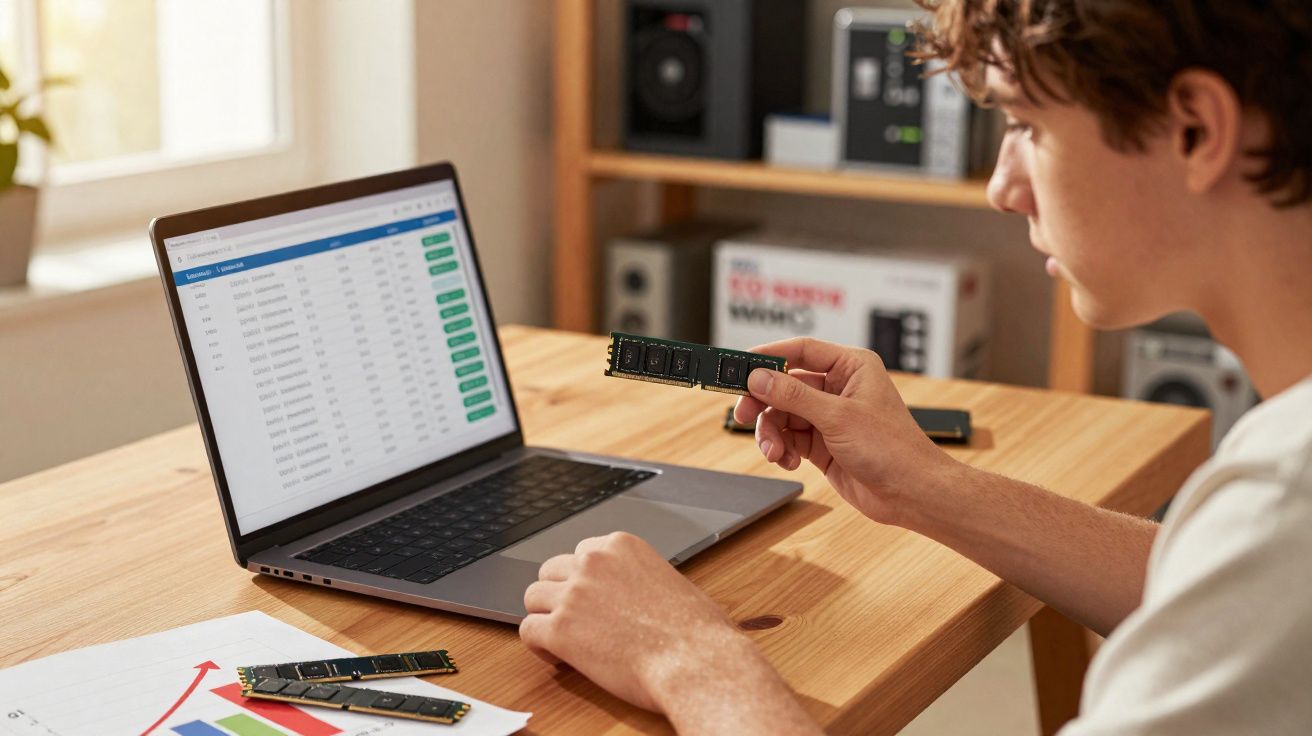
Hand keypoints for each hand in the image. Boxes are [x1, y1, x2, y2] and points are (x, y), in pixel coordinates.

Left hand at [519, 531, 749, 712]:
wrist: (694, 660)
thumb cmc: (697, 630)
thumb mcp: (672, 581)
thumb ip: (641, 577)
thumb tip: (635, 594)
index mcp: (620, 546)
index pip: (581, 552)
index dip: (583, 578)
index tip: (590, 597)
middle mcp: (593, 563)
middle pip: (551, 570)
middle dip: (559, 593)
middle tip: (574, 618)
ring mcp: (573, 595)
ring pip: (533, 597)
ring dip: (545, 616)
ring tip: (563, 638)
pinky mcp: (560, 630)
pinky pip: (528, 630)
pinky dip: (537, 644)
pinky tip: (556, 655)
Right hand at [734, 337, 952, 524]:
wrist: (910, 494)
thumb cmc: (893, 449)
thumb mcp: (838, 417)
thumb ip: (795, 396)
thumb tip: (760, 378)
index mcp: (851, 367)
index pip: (801, 351)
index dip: (769, 356)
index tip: (740, 364)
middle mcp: (838, 388)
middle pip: (784, 384)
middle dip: (763, 401)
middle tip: (741, 413)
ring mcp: (828, 416)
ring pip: (782, 414)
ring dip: (771, 432)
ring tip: (773, 451)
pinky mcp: (821, 442)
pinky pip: (787, 437)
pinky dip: (781, 448)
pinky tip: (787, 461)